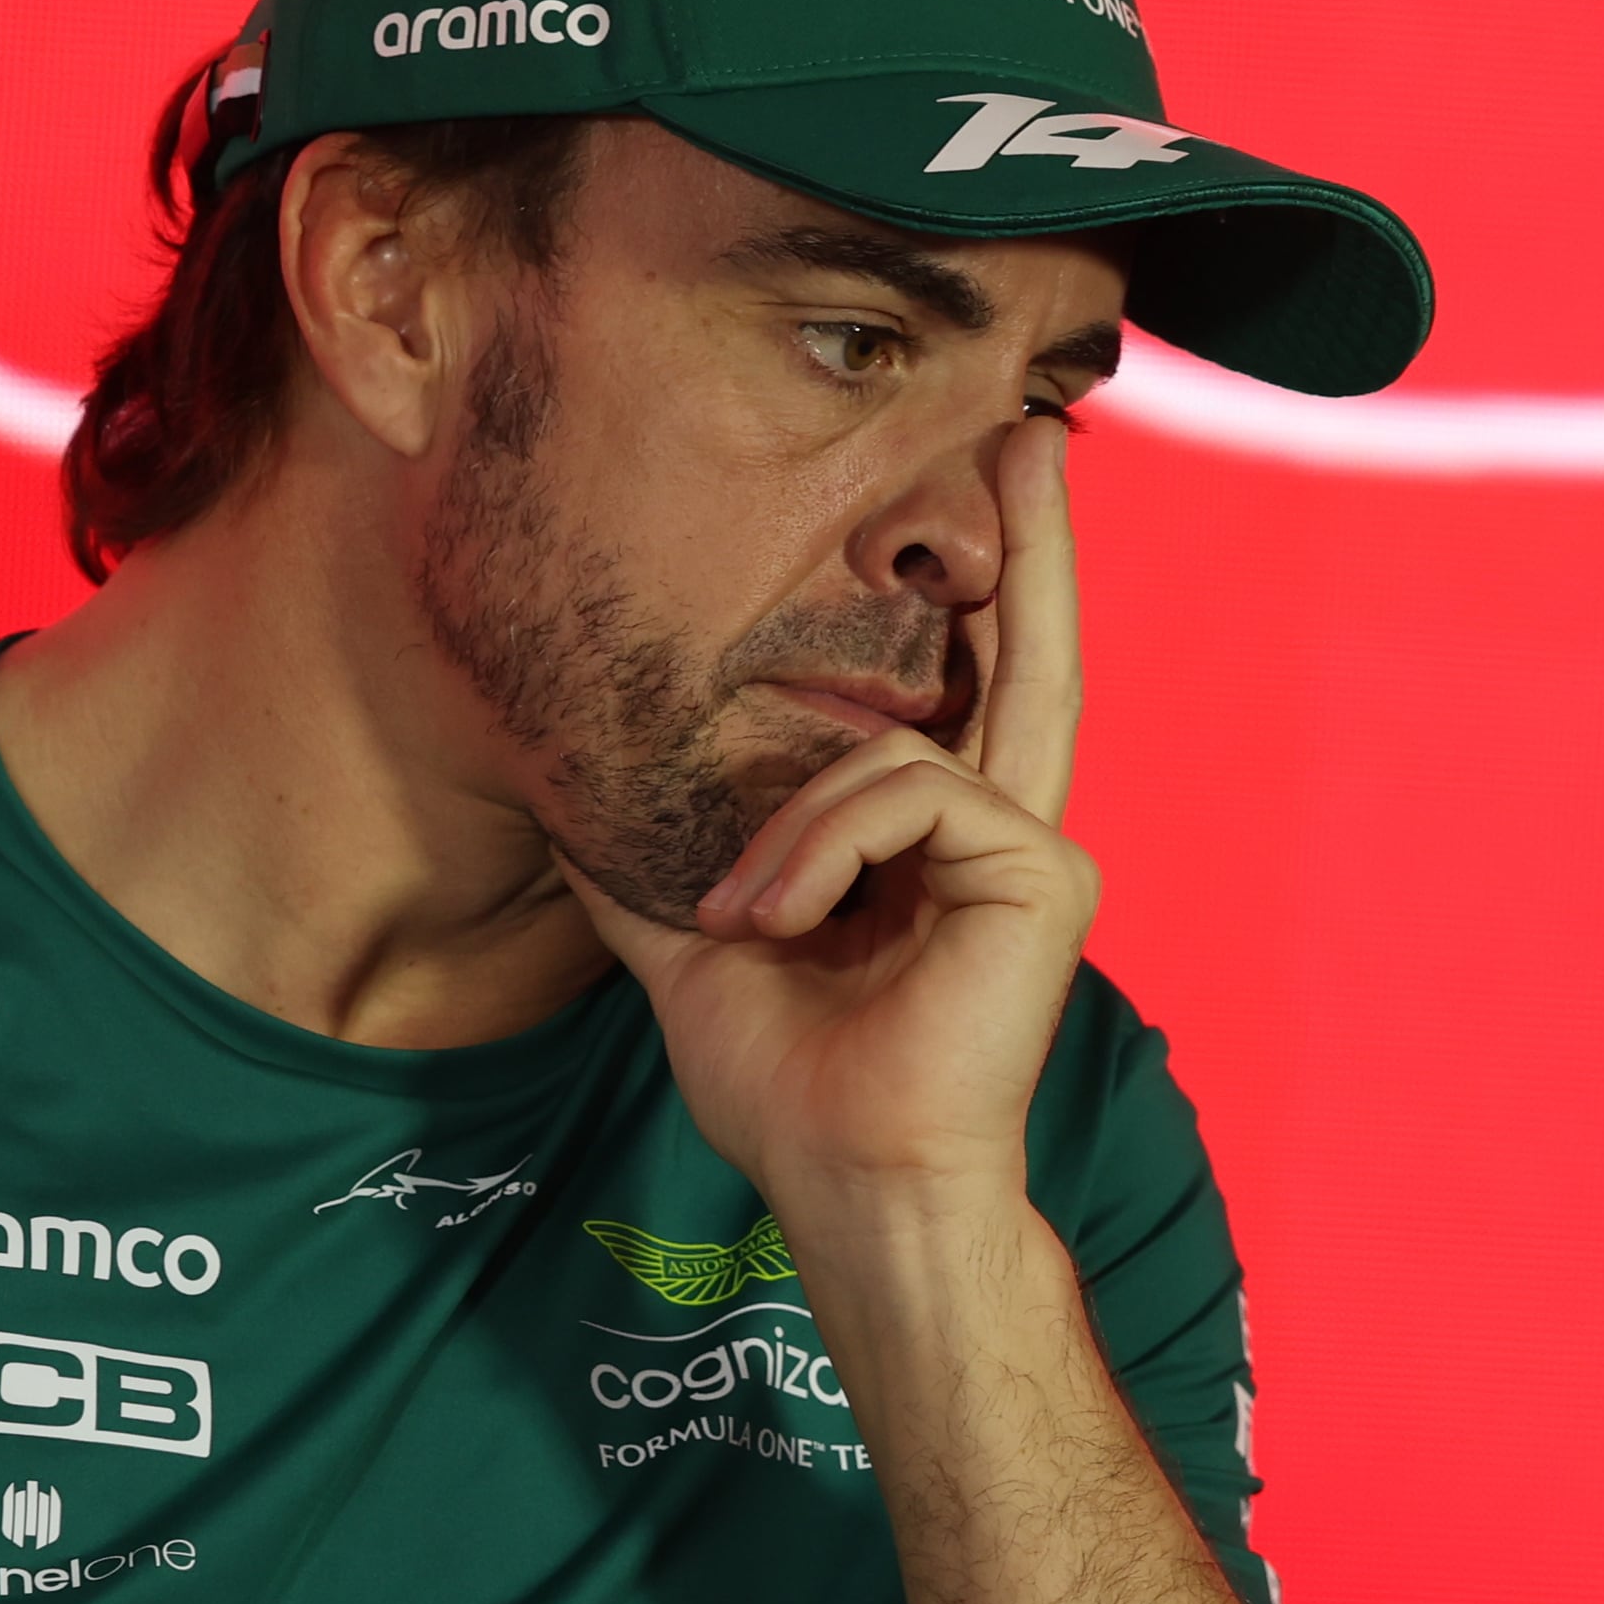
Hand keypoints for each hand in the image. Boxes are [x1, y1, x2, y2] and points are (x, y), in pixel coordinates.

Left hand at [565, 417, 1094, 1216]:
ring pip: (902, 744)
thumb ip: (652, 856)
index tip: (996, 489)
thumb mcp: (693, 941)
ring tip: (740, 925)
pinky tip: (781, 927)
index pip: (971, 690)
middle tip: (1031, 429)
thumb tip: (561, 789)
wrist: (848, 1174)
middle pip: (1026, 655)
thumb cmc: (790, 1083)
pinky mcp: (1043, 870)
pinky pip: (909, 792)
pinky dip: (820, 852)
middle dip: (1031, 541)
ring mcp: (1034, 848)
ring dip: (787, 833)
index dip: (990, 594)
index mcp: (942, 841)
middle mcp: (1005, 828)